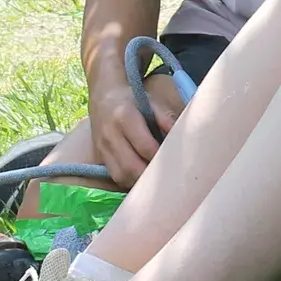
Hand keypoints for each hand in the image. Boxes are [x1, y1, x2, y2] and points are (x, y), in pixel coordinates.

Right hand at [85, 66, 185, 187]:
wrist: (104, 97)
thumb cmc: (133, 100)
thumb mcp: (151, 102)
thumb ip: (166, 118)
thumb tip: (180, 136)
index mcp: (124, 116)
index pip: (144, 145)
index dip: (160, 157)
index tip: (175, 162)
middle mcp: (110, 134)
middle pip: (131, 166)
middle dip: (150, 175)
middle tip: (167, 176)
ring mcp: (102, 148)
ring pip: (121, 175)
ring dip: (140, 182)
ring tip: (156, 180)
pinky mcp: (100, 157)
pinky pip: (115, 177)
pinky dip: (130, 182)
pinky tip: (142, 179)